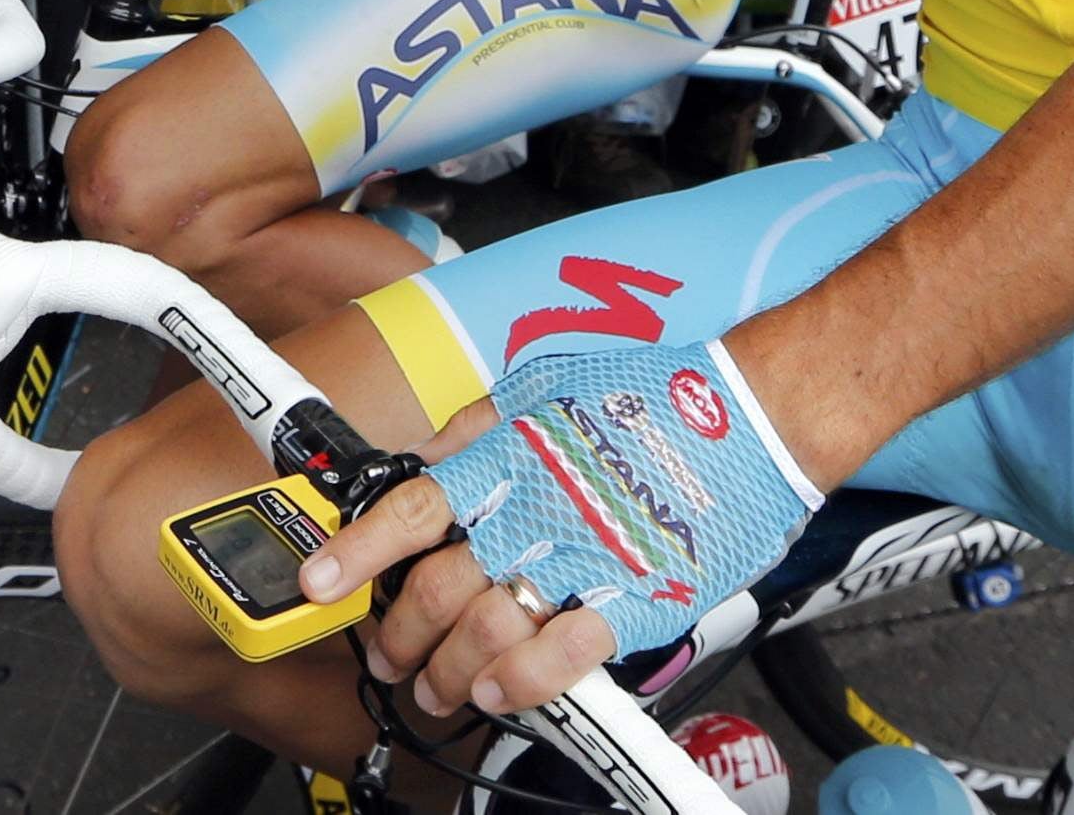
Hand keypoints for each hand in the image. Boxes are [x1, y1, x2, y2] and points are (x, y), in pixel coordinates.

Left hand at [308, 338, 820, 717]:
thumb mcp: (548, 382)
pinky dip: (518, 684)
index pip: (410, 509)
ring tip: (435, 686)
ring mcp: (588, 557)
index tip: (320, 582)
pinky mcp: (637, 598)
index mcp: (511, 452)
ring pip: (485, 632)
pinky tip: (496, 690)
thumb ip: (481, 424)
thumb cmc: (656, 395)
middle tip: (387, 652)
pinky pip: (561, 658)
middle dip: (397, 633)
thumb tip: (426, 456)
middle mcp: (539, 506)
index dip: (356, 553)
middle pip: (437, 587)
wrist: (754, 416)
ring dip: (445, 672)